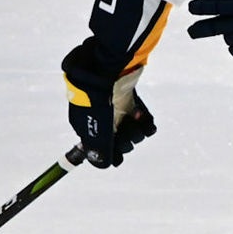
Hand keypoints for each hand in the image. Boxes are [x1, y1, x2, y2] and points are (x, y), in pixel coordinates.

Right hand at [61, 43, 156, 168]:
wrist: (107, 68)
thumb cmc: (97, 100)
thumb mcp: (96, 129)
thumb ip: (100, 149)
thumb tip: (103, 165)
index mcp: (86, 126)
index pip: (101, 149)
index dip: (112, 153)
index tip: (118, 156)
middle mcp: (101, 120)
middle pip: (119, 142)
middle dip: (126, 141)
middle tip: (124, 132)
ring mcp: (116, 110)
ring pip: (133, 133)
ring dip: (137, 131)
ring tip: (134, 120)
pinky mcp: (131, 101)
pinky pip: (143, 120)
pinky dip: (146, 122)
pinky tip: (143, 118)